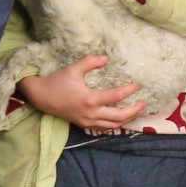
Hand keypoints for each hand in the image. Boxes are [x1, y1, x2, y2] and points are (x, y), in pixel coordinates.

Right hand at [15, 54, 147, 131]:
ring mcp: (88, 121)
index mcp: (90, 99)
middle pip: (119, 116)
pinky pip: (104, 128)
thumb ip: (90, 62)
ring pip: (113, 125)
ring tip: (136, 111)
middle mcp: (91, 113)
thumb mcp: (73, 69)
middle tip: (144, 103)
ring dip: (127, 119)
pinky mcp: (84, 124)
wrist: (41, 97)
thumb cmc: (57, 81)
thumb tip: (106, 58)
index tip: (139, 85)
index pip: (116, 96)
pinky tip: (121, 118)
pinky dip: (115, 124)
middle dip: (134, 110)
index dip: (130, 91)